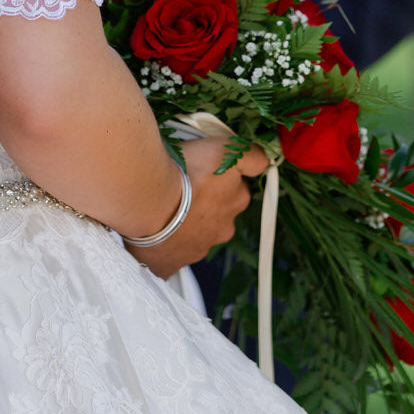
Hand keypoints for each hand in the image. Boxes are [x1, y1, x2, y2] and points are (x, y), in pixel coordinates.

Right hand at [126, 136, 268, 280]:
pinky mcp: (171, 263)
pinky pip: (171, 254)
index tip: (206, 170)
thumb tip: (264, 161)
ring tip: (164, 204)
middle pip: (218, 215)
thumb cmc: (186, 173)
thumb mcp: (227, 150)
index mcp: (236, 203)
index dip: (222, 178)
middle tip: (184, 185)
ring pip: (194, 234)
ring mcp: (196, 248)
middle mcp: (221, 230)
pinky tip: (154, 229)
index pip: (237, 190)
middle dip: (205, 203)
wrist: (149, 202)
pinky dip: (165, 243)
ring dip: (184, 222)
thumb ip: (251, 156)